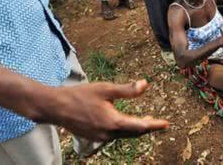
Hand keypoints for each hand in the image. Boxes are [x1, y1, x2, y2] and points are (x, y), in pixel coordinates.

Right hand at [39, 80, 168, 141]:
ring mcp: (100, 137)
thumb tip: (146, 84)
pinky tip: (124, 122)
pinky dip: (124, 130)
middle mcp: (108, 134)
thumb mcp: (106, 89)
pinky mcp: (94, 136)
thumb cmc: (80, 95)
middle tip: (159, 123)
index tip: (166, 124)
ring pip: (124, 135)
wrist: (55, 107)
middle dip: (147, 127)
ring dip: (136, 129)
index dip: (155, 125)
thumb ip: (127, 89)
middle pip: (134, 133)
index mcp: (113, 122)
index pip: (140, 126)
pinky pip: (114, 135)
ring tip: (146, 121)